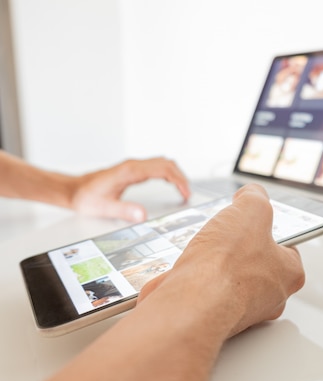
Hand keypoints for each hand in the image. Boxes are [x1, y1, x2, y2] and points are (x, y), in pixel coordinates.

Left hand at [70, 157, 190, 221]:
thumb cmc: (86, 197)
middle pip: (166, 163)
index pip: (162, 169)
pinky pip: (157, 166)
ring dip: (176, 174)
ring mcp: (133, 166)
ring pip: (163, 162)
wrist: (73, 190)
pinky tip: (171, 184)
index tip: (185, 193)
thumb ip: (124, 211)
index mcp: (130, 171)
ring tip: (183, 190)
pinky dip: (168, 174)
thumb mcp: (104, 208)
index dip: (178, 180)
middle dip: (181, 177)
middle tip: (188, 194)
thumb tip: (143, 215)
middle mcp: (133, 165)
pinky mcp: (133, 170)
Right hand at [138, 183, 304, 336]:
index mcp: (290, 274)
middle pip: (256, 262)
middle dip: (237, 247)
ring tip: (202, 252)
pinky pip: (206, 291)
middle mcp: (271, 297)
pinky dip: (194, 279)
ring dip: (213, 262)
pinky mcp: (213, 318)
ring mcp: (241, 311)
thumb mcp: (251, 208)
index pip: (286, 245)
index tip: (253, 221)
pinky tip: (187, 270)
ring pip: (228, 277)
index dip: (267, 228)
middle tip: (224, 236)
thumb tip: (250, 194)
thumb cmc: (226, 264)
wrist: (191, 302)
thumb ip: (255, 196)